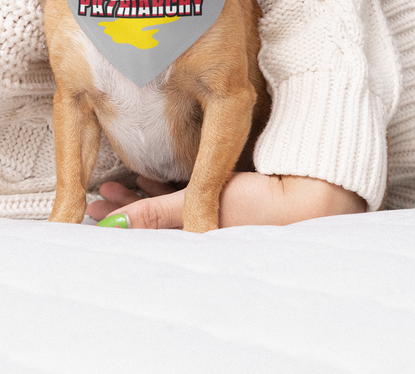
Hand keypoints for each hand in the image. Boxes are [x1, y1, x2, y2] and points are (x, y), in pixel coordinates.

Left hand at [88, 173, 365, 228]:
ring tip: (116, 184)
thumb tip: (115, 226)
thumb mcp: (206, 204)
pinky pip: (191, 194)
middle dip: (126, 207)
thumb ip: (160, 213)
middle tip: (100, 196)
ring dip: (143, 196)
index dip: (120, 220)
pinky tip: (152, 177)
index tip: (95, 209)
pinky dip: (168, 188)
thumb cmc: (266, 204)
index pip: (150, 232)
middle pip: (156, 218)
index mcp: (200, 237)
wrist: (318, 192)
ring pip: (170, 205)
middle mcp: (207, 227)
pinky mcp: (229, 197)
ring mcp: (217, 213)